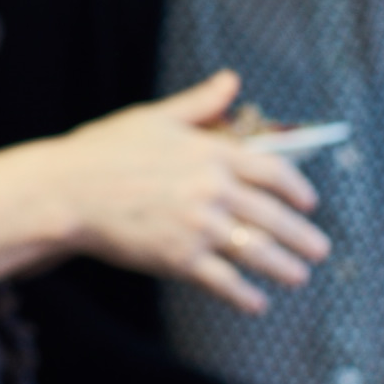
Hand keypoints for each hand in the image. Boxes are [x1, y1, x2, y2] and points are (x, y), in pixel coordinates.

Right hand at [57, 69, 330, 313]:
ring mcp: (198, 226)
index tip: (309, 203)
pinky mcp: (178, 258)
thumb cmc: (103, 150)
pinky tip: (257, 303)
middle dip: (303, 237)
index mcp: (210, 152)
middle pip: (275, 217)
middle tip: (318, 250)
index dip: (299, 189)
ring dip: (285, 268)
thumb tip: (231, 80)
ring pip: (258, 252)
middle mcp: (212, 190)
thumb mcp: (154, 118)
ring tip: (297, 276)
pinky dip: (245, 295)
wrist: (65, 191)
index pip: (274, 172)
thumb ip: (199, 103)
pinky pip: (224, 282)